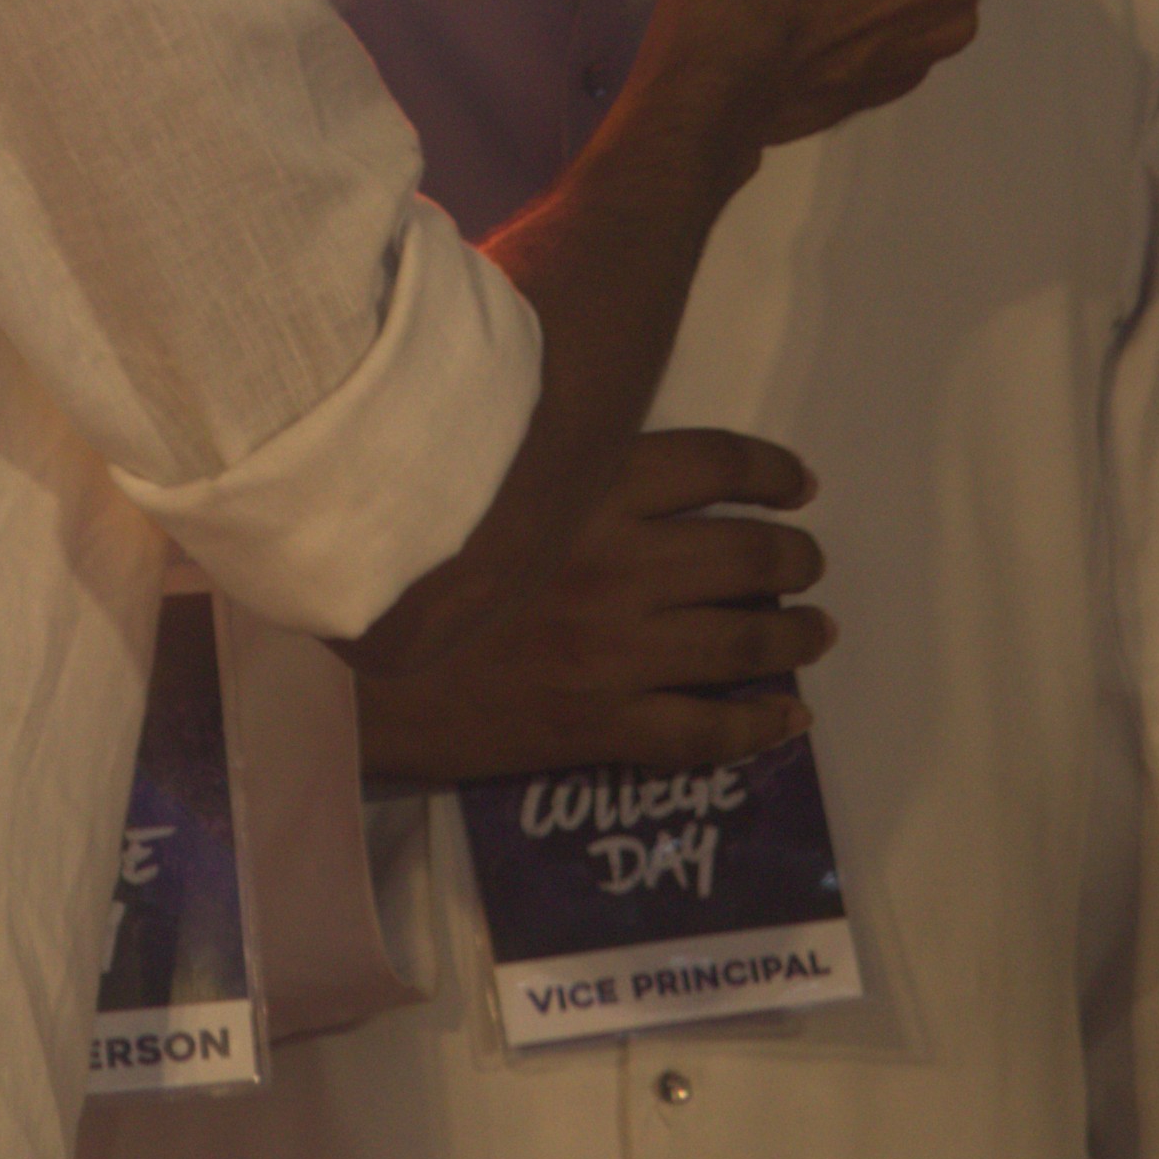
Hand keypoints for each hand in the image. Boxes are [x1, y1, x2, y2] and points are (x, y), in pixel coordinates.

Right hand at [356, 430, 833, 785]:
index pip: (712, 463)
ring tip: (813, 632)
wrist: (345, 667)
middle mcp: (615, 563)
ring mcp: (614, 649)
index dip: (771, 473)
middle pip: (746, 556)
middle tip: (807, 562)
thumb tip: (598, 427)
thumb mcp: (474, 474)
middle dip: (794, 559)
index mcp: (583, 488)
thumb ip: (543, 449)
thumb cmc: (401, 558)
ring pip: (742, 641)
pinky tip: (787, 717)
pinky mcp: (599, 722)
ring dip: (793, 636)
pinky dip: (760, 726)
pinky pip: (706, 730)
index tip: (796, 485)